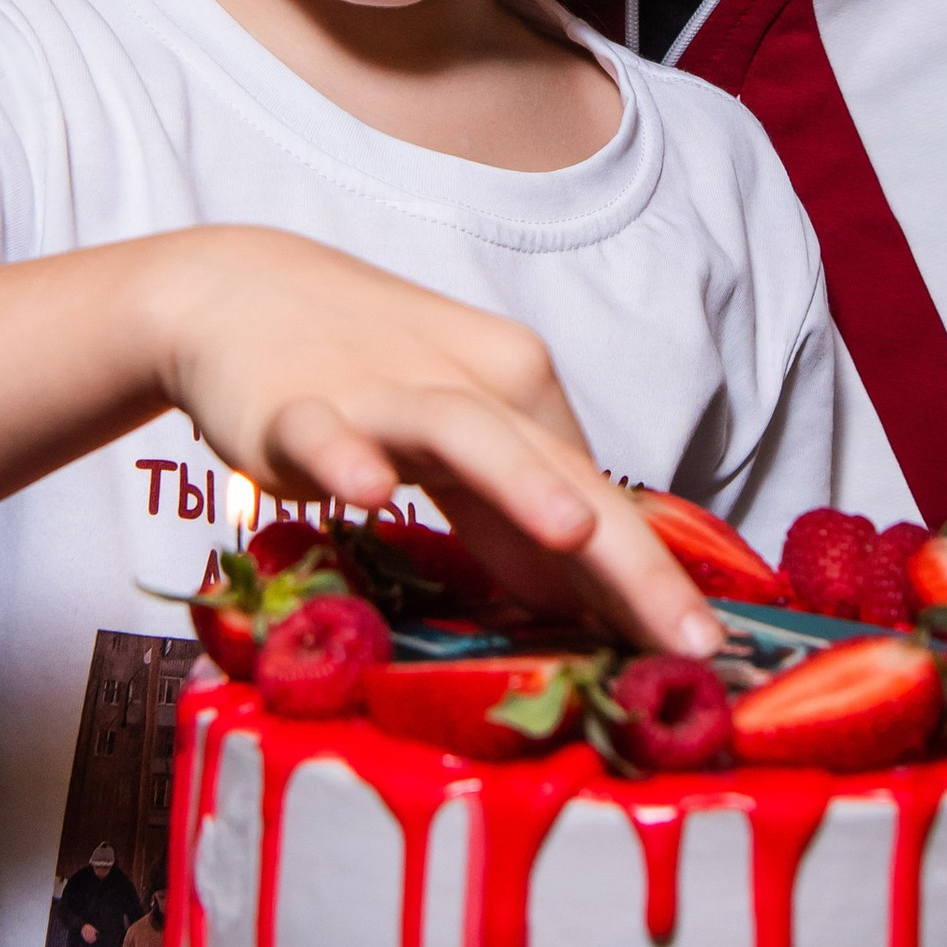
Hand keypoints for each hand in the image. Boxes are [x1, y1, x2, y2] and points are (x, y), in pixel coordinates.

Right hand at [162, 232, 724, 659]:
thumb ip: (517, 518)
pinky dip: (348, 458)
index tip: (706, 654)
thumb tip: (593, 602)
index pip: (599, 493)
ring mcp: (381, 392)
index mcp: (519, 390)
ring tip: (572, 536)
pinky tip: (370, 492)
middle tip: (689, 635)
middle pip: (559, 470)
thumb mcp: (458, 444)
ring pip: (462, 432)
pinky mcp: (295, 404)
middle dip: (629, 558)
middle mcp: (467, 384)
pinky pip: (324, 432)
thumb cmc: (369, 375)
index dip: (654, 576)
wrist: (240, 291)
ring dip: (519, 480)